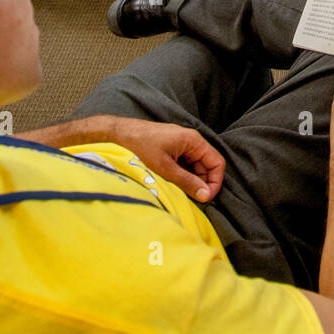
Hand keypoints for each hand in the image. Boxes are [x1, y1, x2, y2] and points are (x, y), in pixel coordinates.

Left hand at [102, 118, 224, 202]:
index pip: (217, 162)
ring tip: (182, 194)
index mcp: (193, 141)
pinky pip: (184, 164)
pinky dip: (182, 176)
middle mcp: (190, 141)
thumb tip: (206, 195)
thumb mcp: (165, 169)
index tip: (206, 197)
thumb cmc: (139, 147)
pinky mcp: (170, 149)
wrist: (117, 134)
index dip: (215, 181)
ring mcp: (180, 144)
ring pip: (195, 166)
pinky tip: (173, 185)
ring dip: (192, 181)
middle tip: (194, 199)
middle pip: (207, 165)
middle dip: (203, 183)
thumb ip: (187, 182)